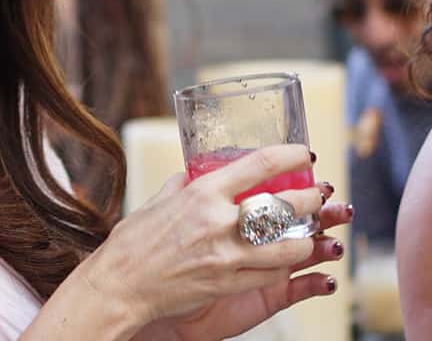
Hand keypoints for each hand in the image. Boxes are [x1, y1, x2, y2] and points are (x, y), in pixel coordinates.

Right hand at [80, 144, 333, 332]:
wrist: (120, 284)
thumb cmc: (133, 241)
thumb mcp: (157, 201)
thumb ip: (182, 185)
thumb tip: (196, 173)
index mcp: (201, 193)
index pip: (259, 165)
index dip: (291, 156)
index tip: (305, 154)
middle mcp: (218, 221)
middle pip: (285, 205)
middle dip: (311, 199)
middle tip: (316, 195)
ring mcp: (227, 255)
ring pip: (290, 246)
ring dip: (306, 239)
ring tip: (308, 234)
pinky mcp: (229, 284)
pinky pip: (272, 274)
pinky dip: (283, 267)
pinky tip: (283, 261)